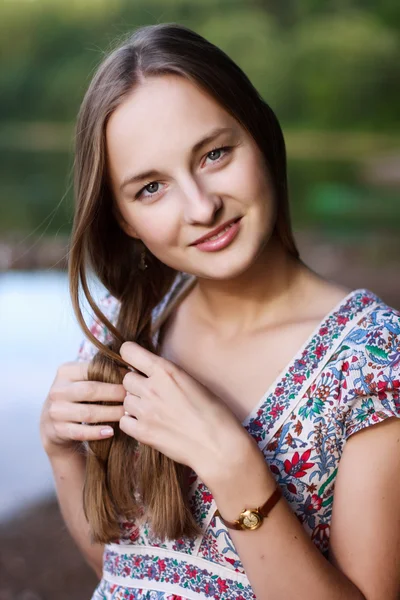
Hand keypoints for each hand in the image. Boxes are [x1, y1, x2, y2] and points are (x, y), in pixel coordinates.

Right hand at [40, 361, 125, 457]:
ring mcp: (56, 411)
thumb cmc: (77, 397)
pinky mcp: (58, 430)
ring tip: (126, 414)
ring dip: (110, 414)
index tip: (131, 380)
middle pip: (90, 390)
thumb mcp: (83, 380)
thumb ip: (101, 373)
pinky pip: (81, 432)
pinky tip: (110, 431)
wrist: (52, 423)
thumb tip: (131, 371)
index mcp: (65, 372)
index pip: (91, 370)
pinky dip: (97, 432)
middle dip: (114, 394)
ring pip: (87, 413)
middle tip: (132, 398)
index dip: (113, 375)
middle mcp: (57, 390)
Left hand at [119, 342, 251, 484]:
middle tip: (152, 393)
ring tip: (154, 412)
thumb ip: (169, 376)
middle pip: (126, 379)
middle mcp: (152, 388)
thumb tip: (154, 374)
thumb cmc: (214, 413)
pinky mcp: (142, 432)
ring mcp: (145, 411)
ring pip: (125, 400)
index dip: (130, 356)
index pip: (129, 351)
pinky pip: (124, 421)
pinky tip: (149, 425)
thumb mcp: (193, 382)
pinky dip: (133, 423)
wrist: (218, 446)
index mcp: (166, 371)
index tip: (135, 362)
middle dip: (136, 384)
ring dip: (135, 404)